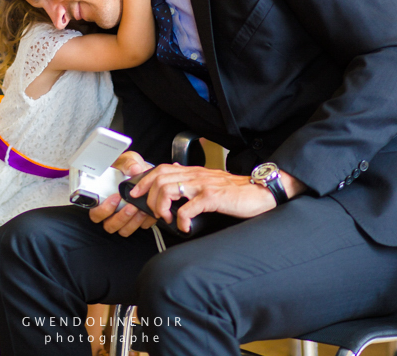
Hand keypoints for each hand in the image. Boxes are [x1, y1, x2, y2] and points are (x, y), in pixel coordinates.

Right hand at [89, 152, 156, 236]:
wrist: (144, 172)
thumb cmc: (130, 168)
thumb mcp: (128, 161)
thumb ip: (129, 163)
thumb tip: (134, 169)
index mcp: (103, 199)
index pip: (95, 214)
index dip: (103, 210)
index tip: (115, 197)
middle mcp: (111, 212)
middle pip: (109, 226)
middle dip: (121, 217)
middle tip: (130, 205)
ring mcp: (123, 218)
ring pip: (123, 230)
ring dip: (132, 221)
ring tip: (139, 207)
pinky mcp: (136, 221)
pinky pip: (138, 228)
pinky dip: (143, 221)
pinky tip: (147, 211)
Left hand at [128, 163, 279, 233]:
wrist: (260, 192)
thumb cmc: (237, 192)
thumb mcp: (211, 183)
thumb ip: (194, 182)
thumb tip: (176, 185)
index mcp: (194, 172)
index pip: (161, 169)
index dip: (145, 180)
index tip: (136, 192)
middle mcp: (196, 175)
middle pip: (160, 178)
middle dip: (149, 196)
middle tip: (152, 212)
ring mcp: (203, 185)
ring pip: (169, 190)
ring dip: (162, 207)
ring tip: (167, 219)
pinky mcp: (212, 197)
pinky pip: (187, 209)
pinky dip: (181, 221)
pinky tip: (184, 227)